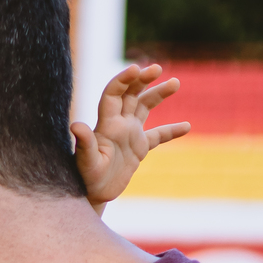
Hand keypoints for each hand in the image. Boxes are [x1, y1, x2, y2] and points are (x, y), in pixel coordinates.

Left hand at [72, 63, 190, 211]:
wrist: (94, 194)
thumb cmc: (86, 178)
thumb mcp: (86, 162)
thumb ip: (85, 143)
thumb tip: (76, 125)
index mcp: (107, 124)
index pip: (114, 93)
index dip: (124, 80)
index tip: (136, 69)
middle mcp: (119, 124)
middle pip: (131, 94)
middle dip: (143, 79)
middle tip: (157, 68)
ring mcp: (130, 134)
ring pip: (145, 107)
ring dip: (159, 94)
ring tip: (175, 83)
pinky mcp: (139, 148)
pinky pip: (159, 135)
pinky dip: (172, 131)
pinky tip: (187, 126)